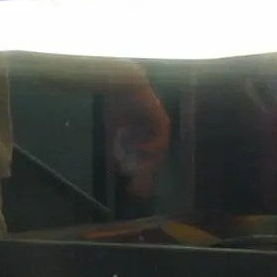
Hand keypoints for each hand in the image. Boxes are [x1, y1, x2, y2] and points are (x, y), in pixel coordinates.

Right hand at [107, 84, 170, 198]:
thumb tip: (115, 168)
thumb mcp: (113, 133)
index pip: (145, 162)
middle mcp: (154, 135)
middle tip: (135, 190)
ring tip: (135, 168)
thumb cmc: (117, 106)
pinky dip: (149, 148)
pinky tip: (138, 147)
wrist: (122, 86)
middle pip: (153, 163)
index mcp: (144, 137)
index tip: (131, 190)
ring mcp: (160, 128)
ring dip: (145, 164)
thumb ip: (115, 150)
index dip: (138, 178)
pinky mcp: (163, 122)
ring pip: (157, 155)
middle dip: (144, 178)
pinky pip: (160, 142)